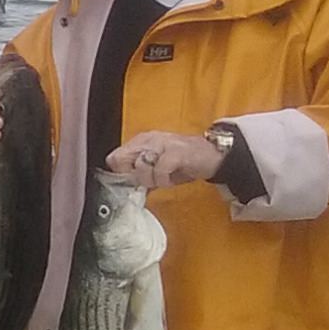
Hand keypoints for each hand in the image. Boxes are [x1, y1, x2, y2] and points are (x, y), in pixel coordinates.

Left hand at [108, 130, 224, 188]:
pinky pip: (160, 169)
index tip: (134, 182)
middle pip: (122, 160)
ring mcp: (163, 144)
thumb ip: (140, 175)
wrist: (214, 156)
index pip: (114, 158)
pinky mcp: (177, 152)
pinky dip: (163, 180)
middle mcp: (149, 139)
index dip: (122, 174)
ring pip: (140, 165)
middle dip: (133, 177)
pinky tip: (170, 180)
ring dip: (150, 180)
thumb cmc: (185, 162)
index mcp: (141, 141)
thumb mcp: (158, 168)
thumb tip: (126, 190)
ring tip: (162, 180)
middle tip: (148, 182)